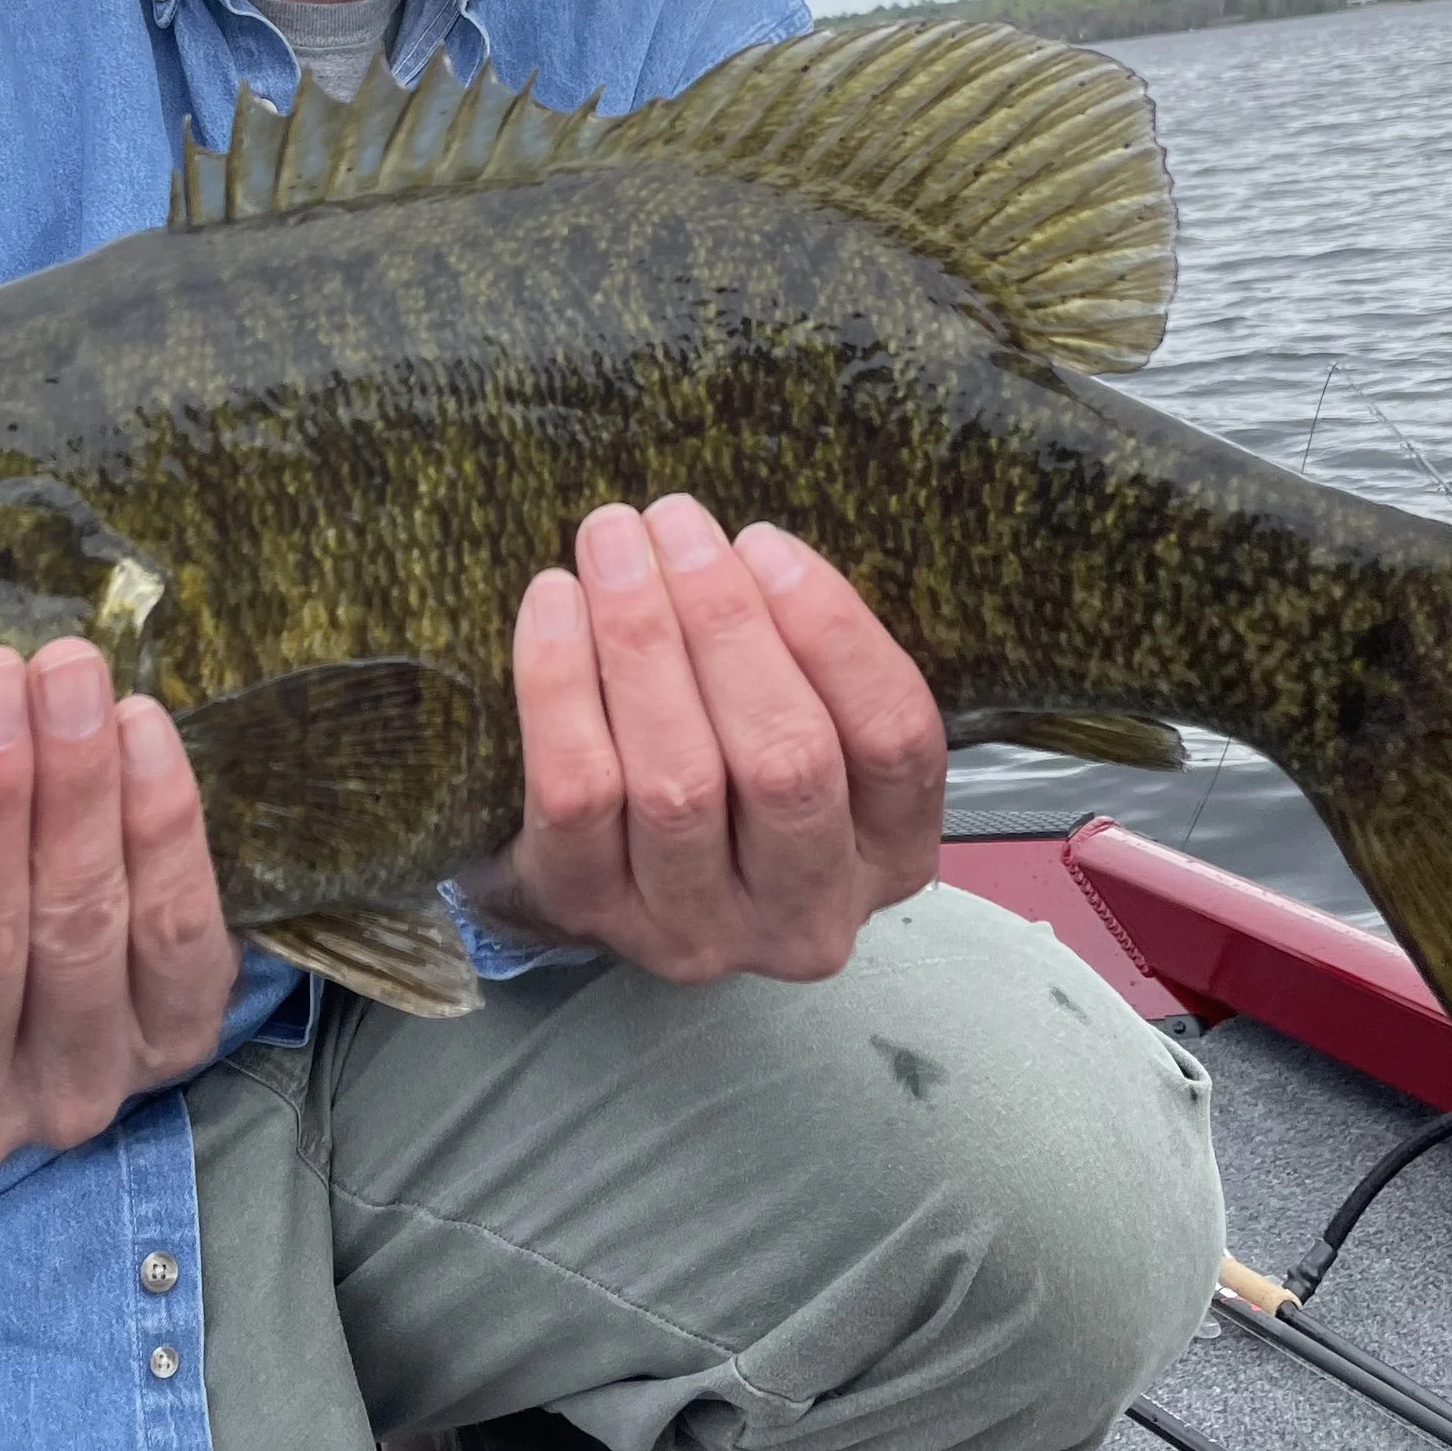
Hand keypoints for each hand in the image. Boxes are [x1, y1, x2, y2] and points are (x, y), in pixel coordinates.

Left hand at [459, 498, 946, 983]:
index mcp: (886, 854)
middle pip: (786, 760)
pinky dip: (562, 685)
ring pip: (679, 780)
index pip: (896, 740)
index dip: (835, 632)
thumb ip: (804, 659)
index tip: (765, 541)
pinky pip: (577, 791)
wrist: (597, 872)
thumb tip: (751, 549)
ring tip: (613, 543)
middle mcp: (804, 911)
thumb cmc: (723, 765)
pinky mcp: (591, 912)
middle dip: (726, 622)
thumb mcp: (804, 723)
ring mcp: (696, 928)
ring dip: (642, 639)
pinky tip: (554, 601)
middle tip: (677, 522)